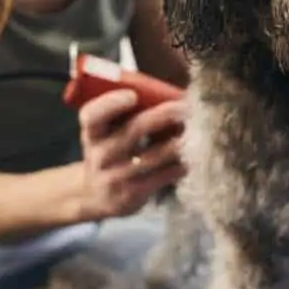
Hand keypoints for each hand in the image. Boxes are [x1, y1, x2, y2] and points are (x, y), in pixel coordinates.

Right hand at [77, 89, 186, 219]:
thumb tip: (165, 92)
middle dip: (163, 115)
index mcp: (92, 133)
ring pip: (155, 156)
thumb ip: (124, 114)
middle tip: (185, 107)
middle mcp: (100, 155)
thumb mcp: (105, 133)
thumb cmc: (110, 151)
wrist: (94, 195)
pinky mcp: (133, 194)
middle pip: (134, 130)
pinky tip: (191, 157)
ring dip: (178, 142)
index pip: (92, 116)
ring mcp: (116, 177)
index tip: (133, 95)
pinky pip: (163, 177)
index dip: (111, 104)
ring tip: (196, 131)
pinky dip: (180, 165)